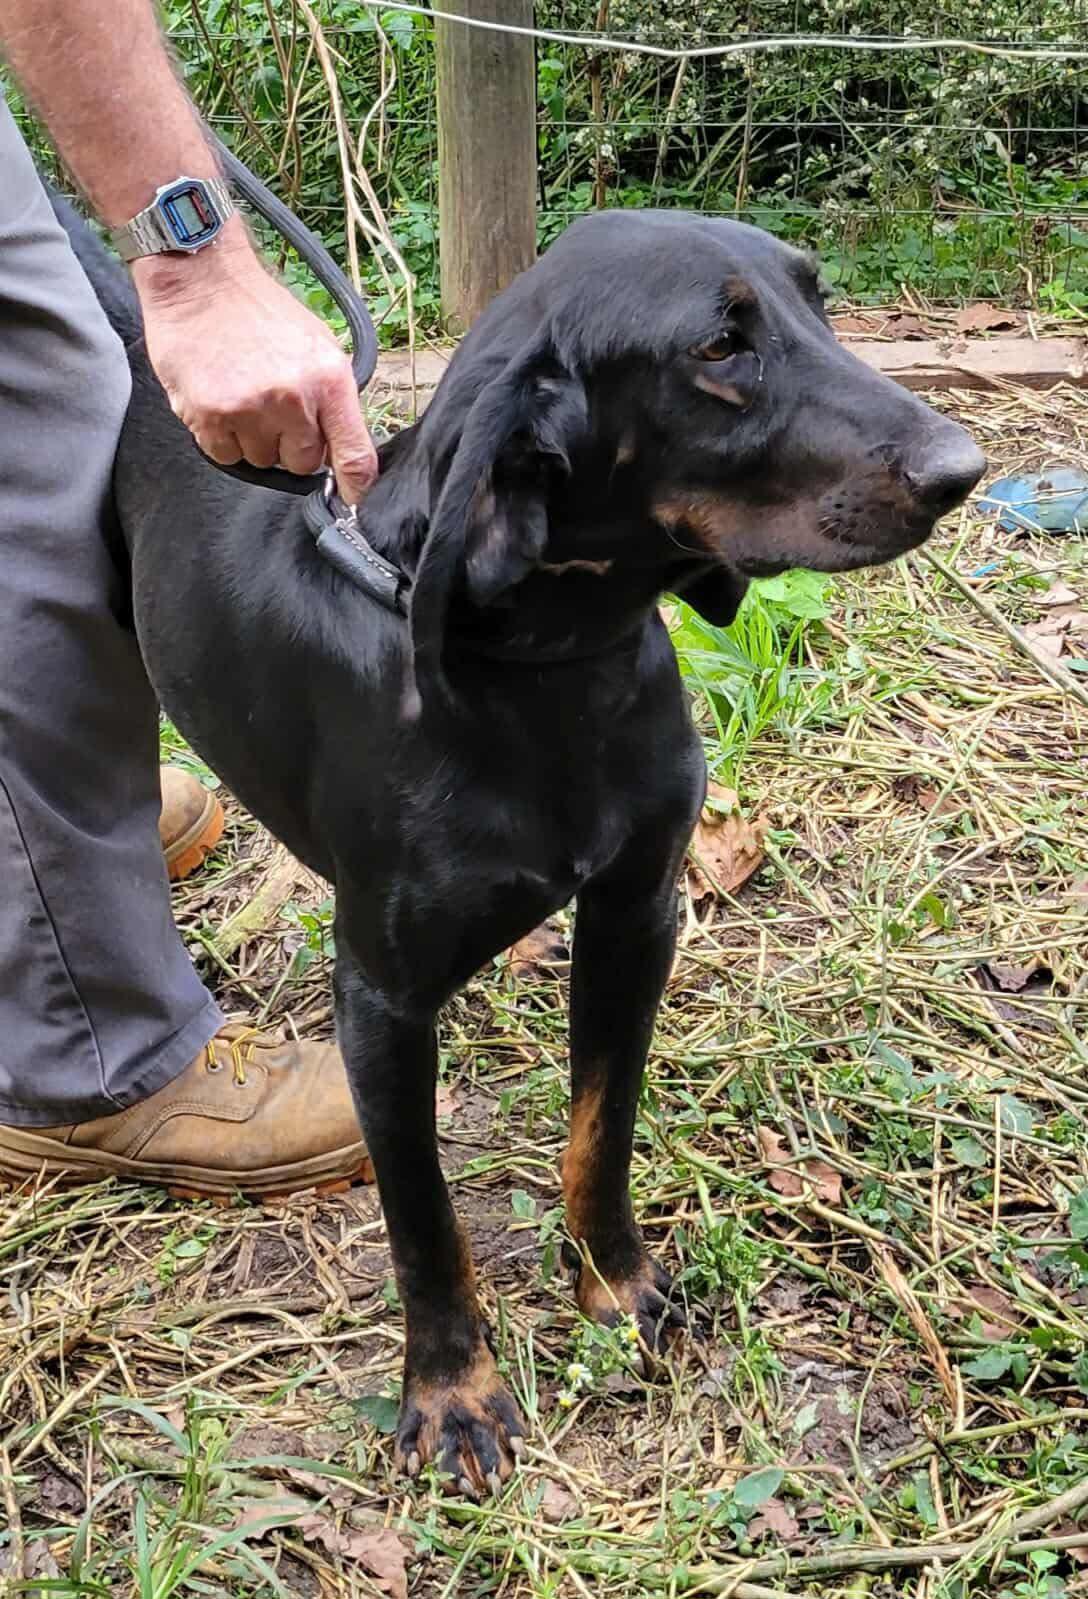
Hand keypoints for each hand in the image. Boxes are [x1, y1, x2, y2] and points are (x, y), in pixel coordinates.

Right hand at [132, 229, 377, 504]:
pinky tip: (219, 401)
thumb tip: (341, 450)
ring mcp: (251, 408)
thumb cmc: (260, 312)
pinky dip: (222, 438)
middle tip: (273, 408)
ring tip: (243, 396)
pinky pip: (225, 456)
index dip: (356, 487)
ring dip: (254, 440)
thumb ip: (332, 400)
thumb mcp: (316, 345)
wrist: (201, 279)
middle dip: (291, 445)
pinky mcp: (210, 415)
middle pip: (304, 464)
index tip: (354, 502)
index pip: (355, 454)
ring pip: (262, 461)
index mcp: (330, 380)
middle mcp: (294, 397)